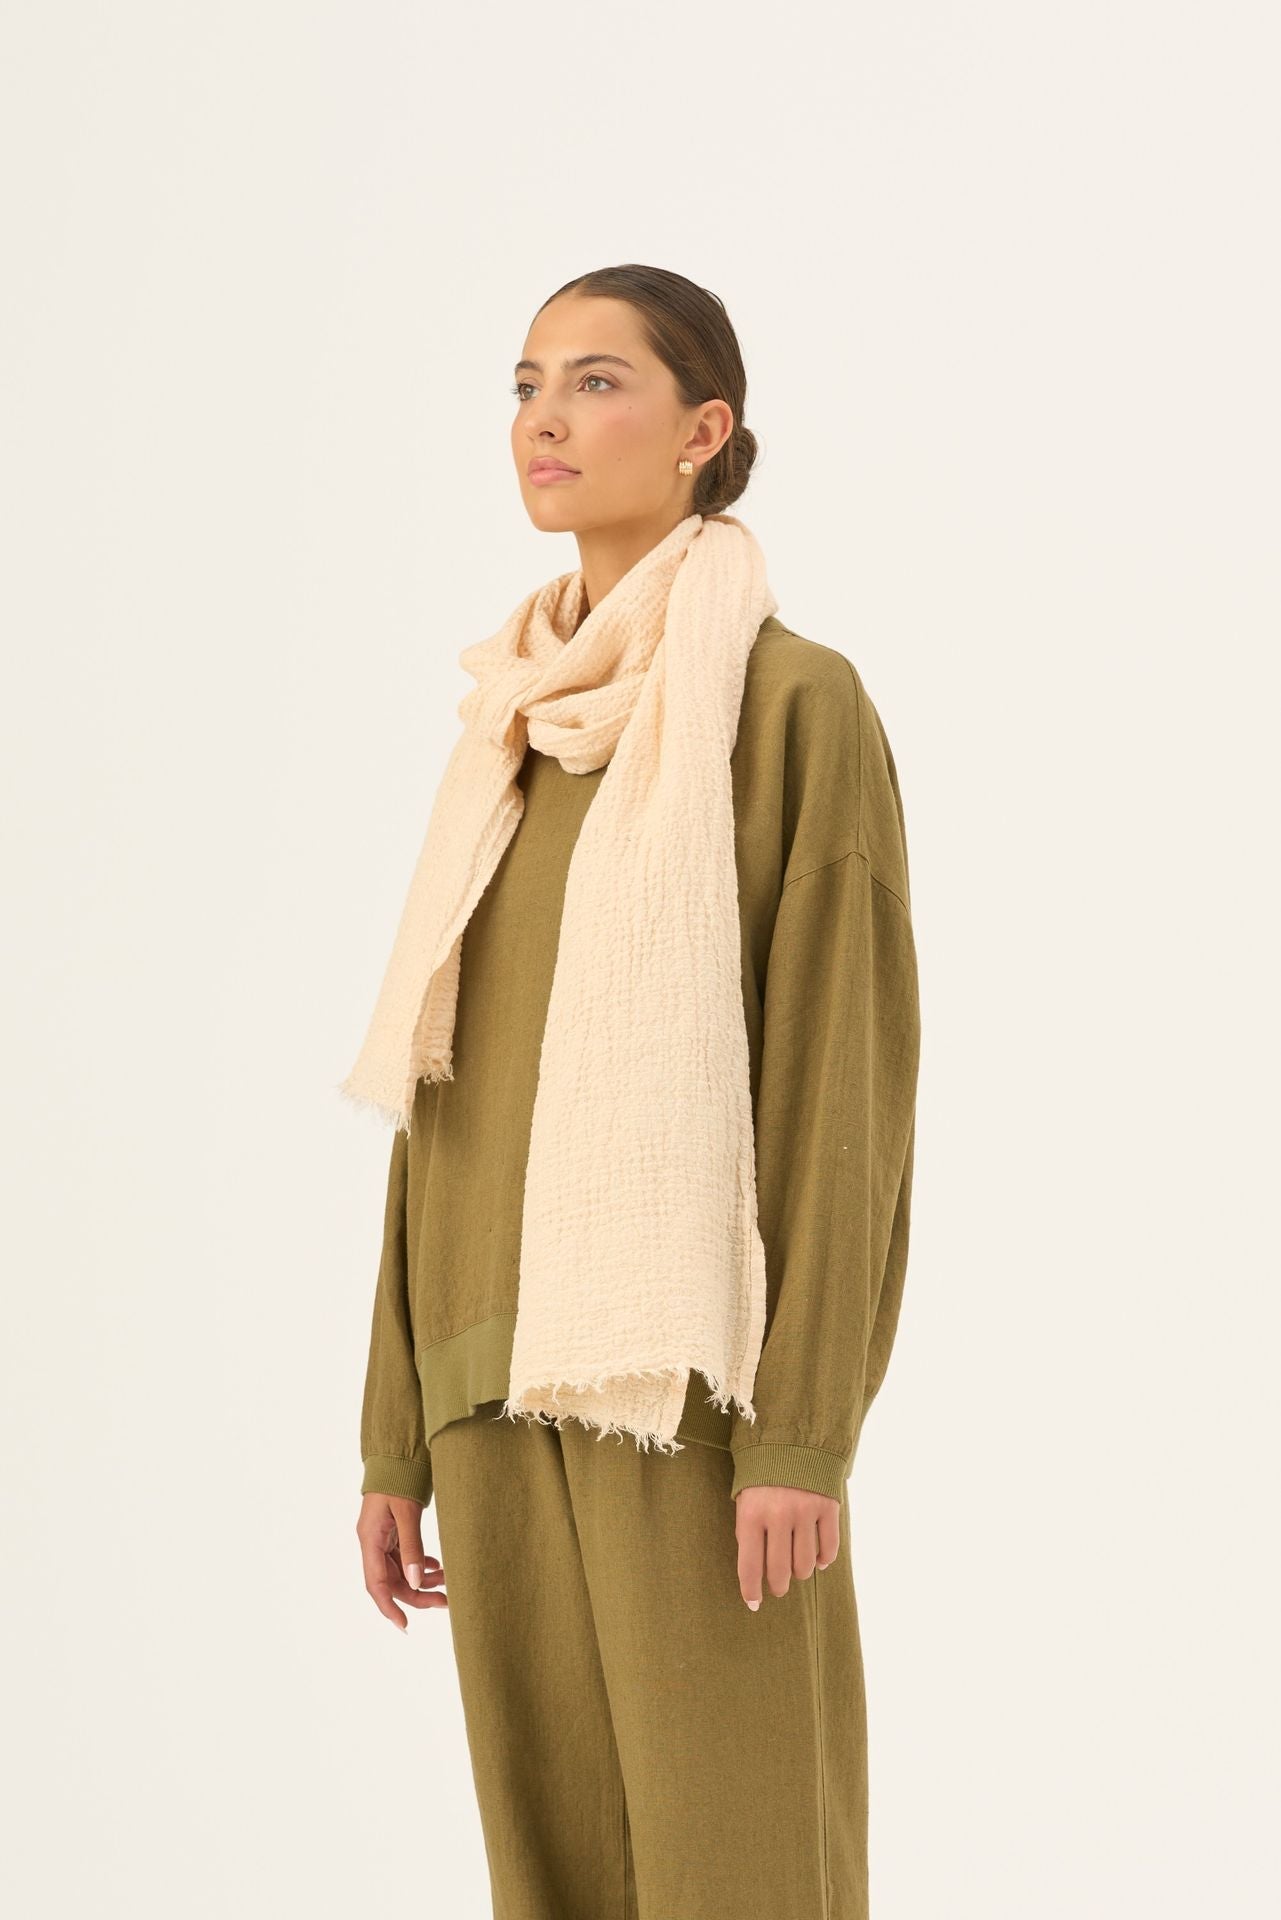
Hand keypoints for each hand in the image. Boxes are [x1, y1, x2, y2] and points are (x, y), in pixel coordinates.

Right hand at [357, 1493, 447, 1631]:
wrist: (396, 1456)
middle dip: (417, 1594)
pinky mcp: (392, 1532)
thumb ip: (412, 1546)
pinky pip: (404, 1557)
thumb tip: (417, 1581)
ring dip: (422, 1579)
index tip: (405, 1625)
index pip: (376, 1584)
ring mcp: (382, 1538)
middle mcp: (373, 1543)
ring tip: (447, 1582)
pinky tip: (436, 1566)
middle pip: (392, 1581)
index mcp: (370, 1540)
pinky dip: (420, 1564)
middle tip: (445, 1601)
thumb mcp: (407, 1513)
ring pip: (400, 1570)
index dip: (389, 1607)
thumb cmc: (398, 1481)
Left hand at [734, 1485, 839, 1609]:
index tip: (754, 1604)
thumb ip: (748, 1532)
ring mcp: (805, 1511)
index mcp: (751, 1514)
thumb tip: (755, 1573)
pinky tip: (818, 1559)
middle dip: (777, 1586)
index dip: (751, 1591)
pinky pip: (829, 1549)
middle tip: (778, 1586)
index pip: (750, 1566)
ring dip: (800, 1572)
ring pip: (805, 1565)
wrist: (792, 1438)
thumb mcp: (745, 1499)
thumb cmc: (761, 1475)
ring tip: (796, 1567)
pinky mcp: (828, 1507)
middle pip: (780, 1572)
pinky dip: (824, 1559)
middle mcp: (779, 1515)